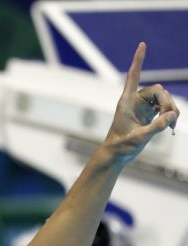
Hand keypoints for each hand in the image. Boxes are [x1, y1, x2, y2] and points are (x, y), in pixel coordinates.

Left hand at [106, 42, 179, 162]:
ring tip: (171, 126)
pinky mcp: (148, 114)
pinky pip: (164, 108)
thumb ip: (156, 127)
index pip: (133, 76)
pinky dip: (170, 115)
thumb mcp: (139, 138)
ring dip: (171, 110)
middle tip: (171, 118)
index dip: (138, 60)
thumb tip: (173, 115)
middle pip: (158, 90)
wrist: (117, 155)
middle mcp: (135, 101)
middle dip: (168, 102)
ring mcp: (142, 107)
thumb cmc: (121, 146)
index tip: (142, 44)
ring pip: (164, 99)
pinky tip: (171, 126)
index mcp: (126, 102)